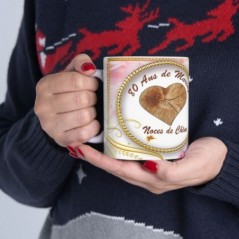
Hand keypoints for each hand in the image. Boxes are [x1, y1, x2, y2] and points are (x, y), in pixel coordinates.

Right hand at [34, 54, 99, 146]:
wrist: (57, 118)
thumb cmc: (67, 93)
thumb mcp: (71, 73)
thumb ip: (80, 63)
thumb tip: (89, 68)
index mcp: (45, 86)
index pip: (76, 80)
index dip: (91, 83)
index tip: (93, 85)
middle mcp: (43, 106)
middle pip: (82, 99)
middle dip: (93, 98)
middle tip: (92, 99)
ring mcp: (50, 125)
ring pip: (85, 116)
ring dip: (93, 113)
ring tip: (90, 110)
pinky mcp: (61, 139)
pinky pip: (85, 133)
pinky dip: (93, 127)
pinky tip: (91, 123)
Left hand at [75, 137, 226, 193]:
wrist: (219, 158)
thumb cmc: (208, 163)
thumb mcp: (193, 167)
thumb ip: (171, 171)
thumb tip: (150, 166)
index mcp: (154, 179)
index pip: (120, 170)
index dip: (99, 161)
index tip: (81, 149)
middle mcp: (147, 173)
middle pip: (115, 165)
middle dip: (95, 157)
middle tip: (77, 143)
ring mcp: (150, 165)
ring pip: (121, 159)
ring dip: (104, 151)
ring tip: (88, 140)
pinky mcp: (154, 155)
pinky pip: (131, 151)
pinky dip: (118, 145)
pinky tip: (112, 137)